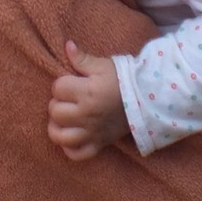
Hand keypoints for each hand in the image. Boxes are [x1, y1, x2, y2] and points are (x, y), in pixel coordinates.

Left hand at [48, 41, 128, 160]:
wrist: (147, 100)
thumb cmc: (124, 80)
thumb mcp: (103, 65)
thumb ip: (82, 58)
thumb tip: (67, 46)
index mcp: (87, 92)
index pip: (57, 88)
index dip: (61, 84)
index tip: (71, 83)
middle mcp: (87, 115)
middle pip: (55, 112)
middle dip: (58, 103)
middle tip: (69, 100)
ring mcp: (91, 133)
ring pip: (60, 136)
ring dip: (57, 127)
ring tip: (64, 119)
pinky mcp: (98, 145)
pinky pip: (76, 154)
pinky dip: (70, 148)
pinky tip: (72, 136)